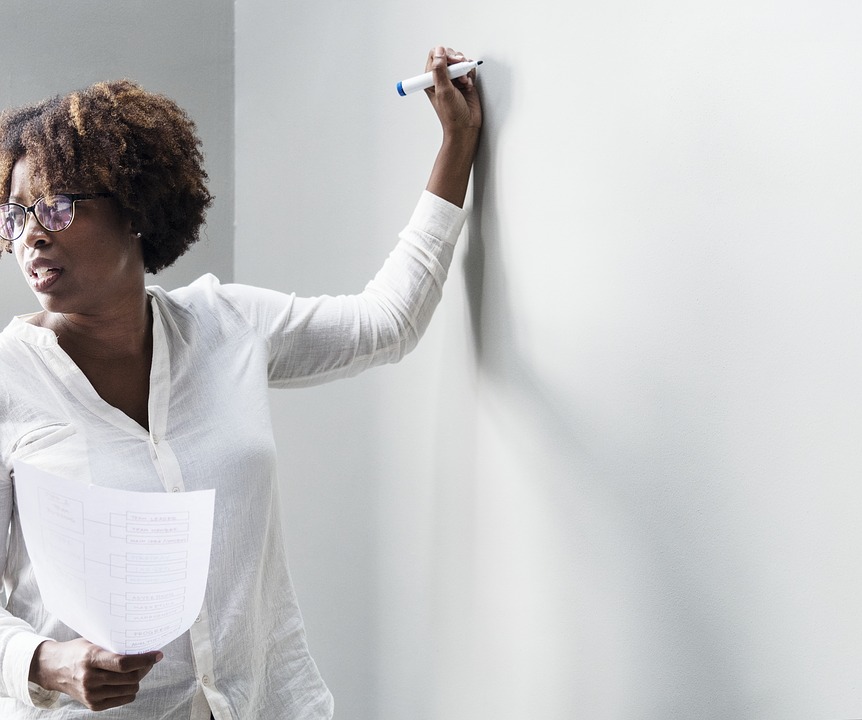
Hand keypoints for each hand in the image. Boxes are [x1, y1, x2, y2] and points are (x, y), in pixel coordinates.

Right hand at [29, 638, 162, 710]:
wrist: (53, 669)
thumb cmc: (78, 651)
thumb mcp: (94, 642)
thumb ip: (114, 646)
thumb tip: (144, 646)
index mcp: (91, 659)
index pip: (123, 663)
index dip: (144, 659)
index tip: (157, 654)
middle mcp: (90, 679)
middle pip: (130, 678)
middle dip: (145, 668)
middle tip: (148, 660)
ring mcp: (91, 694)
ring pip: (130, 690)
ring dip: (137, 679)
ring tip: (136, 670)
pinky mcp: (93, 705)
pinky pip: (123, 699)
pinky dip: (129, 690)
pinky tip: (125, 681)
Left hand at [423, 46, 482, 137]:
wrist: (465, 126)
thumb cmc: (451, 115)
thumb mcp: (443, 91)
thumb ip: (440, 70)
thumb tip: (439, 51)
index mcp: (430, 79)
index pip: (435, 56)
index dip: (444, 55)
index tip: (452, 63)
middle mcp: (441, 77)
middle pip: (449, 56)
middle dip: (457, 62)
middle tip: (460, 72)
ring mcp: (453, 79)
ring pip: (460, 61)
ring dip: (464, 69)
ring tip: (463, 82)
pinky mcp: (464, 81)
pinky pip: (468, 69)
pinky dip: (470, 74)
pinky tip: (468, 85)